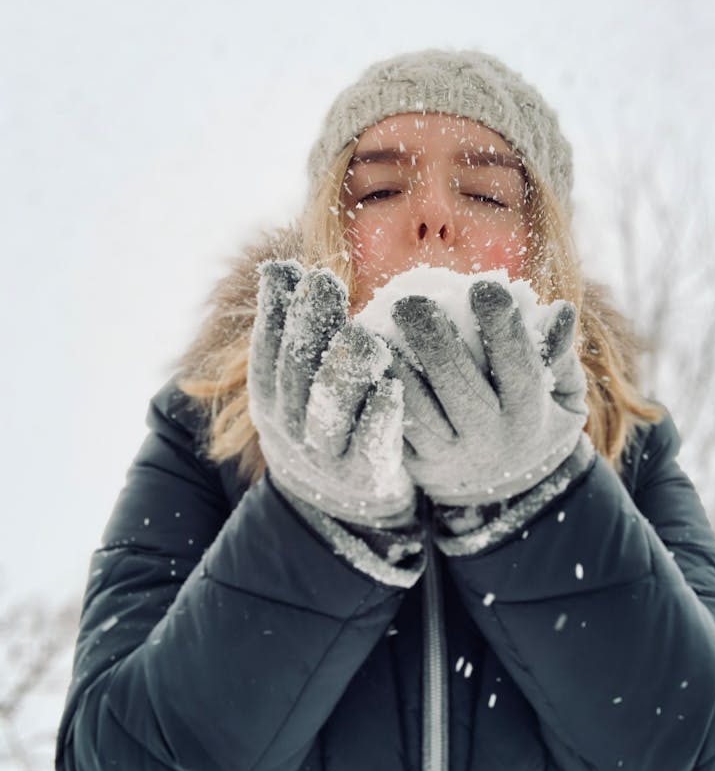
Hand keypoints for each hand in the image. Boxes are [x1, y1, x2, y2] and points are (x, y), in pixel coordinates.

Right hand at [247, 260, 415, 526]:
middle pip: (295, 373)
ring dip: (345, 370)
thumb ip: (295, 334)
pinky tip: (392, 387)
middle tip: (324, 283)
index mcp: (270, 398)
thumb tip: (281, 266)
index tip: (289, 270)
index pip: (266, 350)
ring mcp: (326, 454)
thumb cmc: (323, 420)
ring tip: (364, 335)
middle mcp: (290, 427)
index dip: (274, 311)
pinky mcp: (365, 476)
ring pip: (328, 411)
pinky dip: (379, 416)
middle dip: (308, 326)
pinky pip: (370, 445)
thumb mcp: (296, 384)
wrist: (341, 504)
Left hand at [387, 279, 588, 506]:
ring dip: (394, 367)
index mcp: (528, 415)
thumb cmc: (537, 421)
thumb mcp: (563, 397)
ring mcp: (448, 453)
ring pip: (416, 408)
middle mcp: (487, 437)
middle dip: (433, 341)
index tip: (484, 286)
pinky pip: (392, 428)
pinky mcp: (415, 464)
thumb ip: (559, 354)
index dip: (502, 328)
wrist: (509, 494)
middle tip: (410, 302)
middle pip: (457, 385)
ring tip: (372, 329)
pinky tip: (362, 363)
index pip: (517, 367)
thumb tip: (560, 310)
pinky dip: (375, 396)